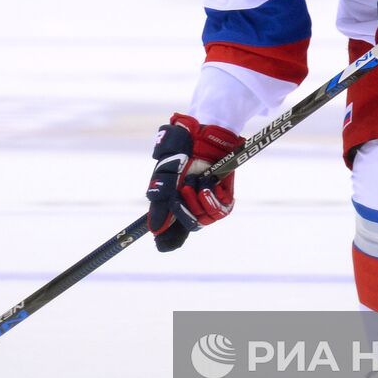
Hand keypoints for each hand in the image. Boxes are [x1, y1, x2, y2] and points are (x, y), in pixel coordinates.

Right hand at [145, 113, 243, 252]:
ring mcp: (206, 202)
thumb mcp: (167, 167)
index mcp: (171, 201)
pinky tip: (209, 184)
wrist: (207, 132)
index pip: (169, 232)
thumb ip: (160, 194)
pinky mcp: (223, 197)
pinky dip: (213, 198)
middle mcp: (189, 204)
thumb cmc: (183, 147)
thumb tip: (155, 227)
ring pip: (203, 219)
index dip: (167, 240)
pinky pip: (220, 210)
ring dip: (199, 201)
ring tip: (198, 181)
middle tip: (184, 189)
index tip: (163, 244)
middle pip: (188, 227)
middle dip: (185, 211)